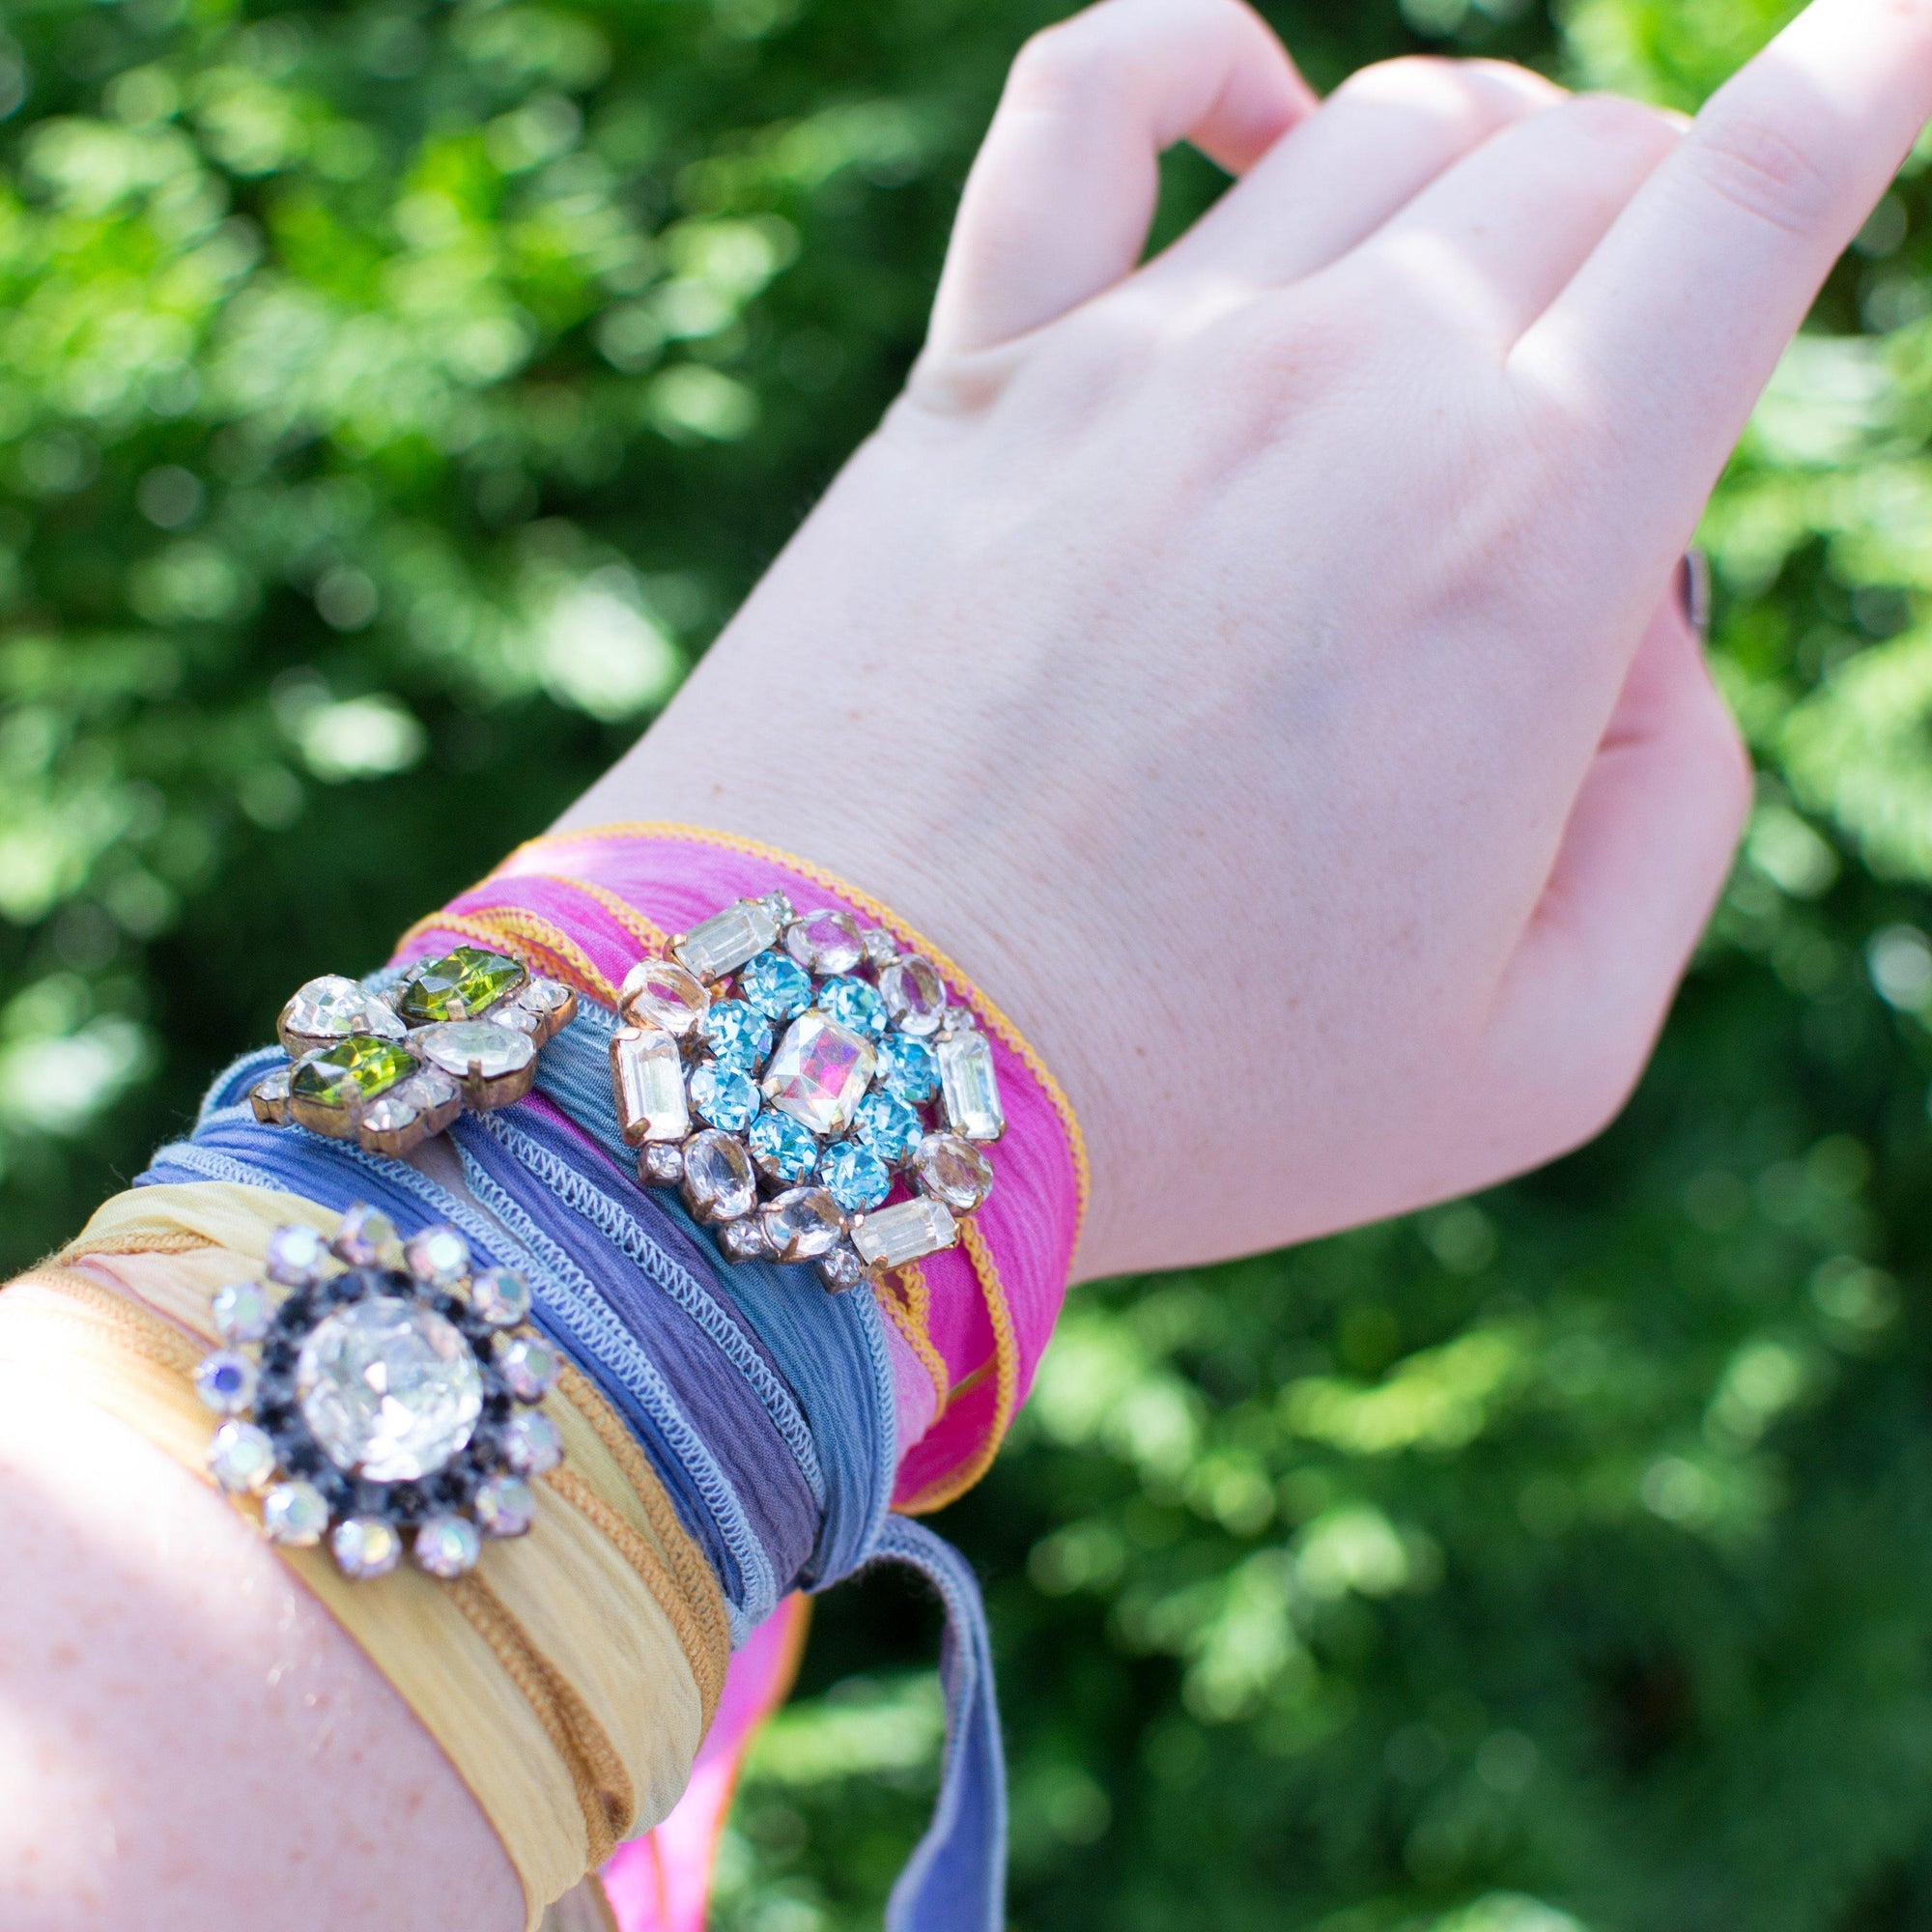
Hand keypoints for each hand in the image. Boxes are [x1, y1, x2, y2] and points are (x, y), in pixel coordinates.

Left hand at [565, 0, 1927, 1279]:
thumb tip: (1639, 616)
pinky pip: (1089, 104)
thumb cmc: (1193, 1092)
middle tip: (1636, 351)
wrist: (838, 1062)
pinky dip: (1198, 53)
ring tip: (1486, 290)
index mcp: (1528, 545)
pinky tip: (1251, 99)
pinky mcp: (977, 372)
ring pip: (1390, 132)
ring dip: (1491, 174)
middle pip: (1585, 169)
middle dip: (1664, 218)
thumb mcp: (1539, 1050)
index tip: (1893, 39)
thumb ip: (1674, 812)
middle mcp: (1352, 390)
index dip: (1854, 94)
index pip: (1749, 214)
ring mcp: (1146, 357)